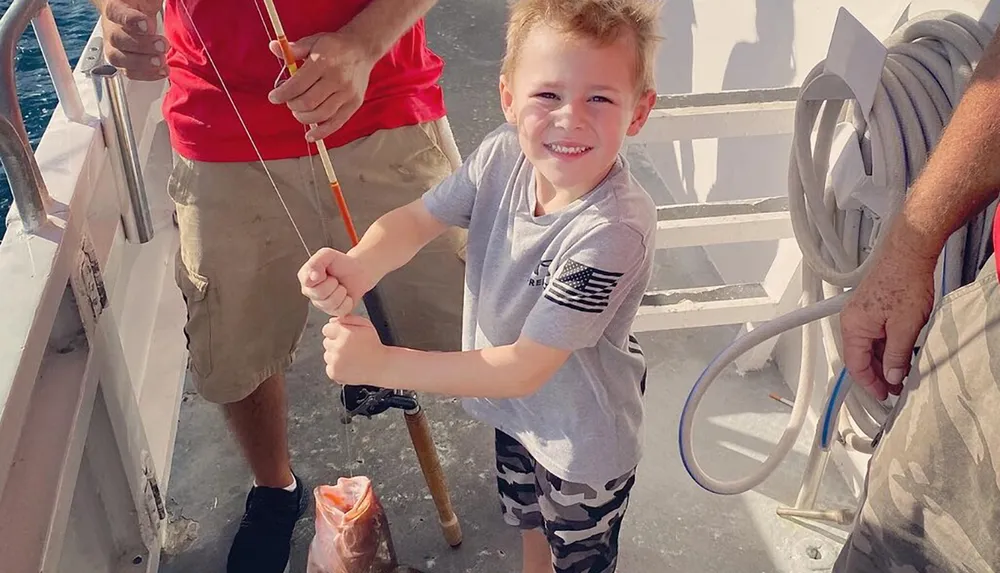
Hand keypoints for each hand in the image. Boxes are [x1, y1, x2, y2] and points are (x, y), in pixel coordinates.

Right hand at [99, 0, 166, 79]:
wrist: (134, 8)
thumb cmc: (141, 2)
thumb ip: (151, 0)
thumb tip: (158, 2)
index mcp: (116, 6)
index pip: (115, 12)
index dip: (129, 20)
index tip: (146, 24)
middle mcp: (111, 27)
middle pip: (117, 38)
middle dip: (141, 45)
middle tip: (162, 46)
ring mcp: (114, 45)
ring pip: (118, 58)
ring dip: (141, 63)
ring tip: (161, 62)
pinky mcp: (123, 60)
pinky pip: (128, 71)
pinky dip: (146, 74)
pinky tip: (161, 71)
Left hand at [267, 32, 376, 141]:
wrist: (362, 50)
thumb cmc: (334, 47)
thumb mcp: (313, 42)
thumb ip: (294, 49)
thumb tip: (274, 47)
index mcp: (324, 61)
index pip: (298, 85)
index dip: (282, 94)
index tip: (274, 97)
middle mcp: (337, 78)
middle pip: (308, 102)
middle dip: (292, 105)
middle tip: (289, 101)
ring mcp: (347, 93)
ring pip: (320, 115)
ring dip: (303, 117)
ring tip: (299, 111)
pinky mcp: (354, 104)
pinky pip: (336, 123)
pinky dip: (321, 132)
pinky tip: (310, 135)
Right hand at [298, 248, 372, 315]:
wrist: (358, 272)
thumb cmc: (342, 264)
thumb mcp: (328, 255)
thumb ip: (317, 261)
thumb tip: (312, 276)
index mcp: (305, 277)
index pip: (308, 282)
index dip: (321, 277)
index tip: (326, 272)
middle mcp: (310, 292)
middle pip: (320, 294)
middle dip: (333, 284)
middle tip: (335, 279)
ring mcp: (321, 304)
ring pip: (331, 303)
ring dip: (341, 292)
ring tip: (340, 286)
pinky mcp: (333, 312)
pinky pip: (340, 311)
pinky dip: (348, 302)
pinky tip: (345, 296)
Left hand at [322, 315, 386, 385]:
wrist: (381, 366)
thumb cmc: (374, 346)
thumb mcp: (366, 325)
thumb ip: (348, 319)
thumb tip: (332, 321)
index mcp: (344, 334)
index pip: (327, 329)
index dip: (336, 332)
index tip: (344, 336)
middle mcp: (338, 348)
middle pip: (326, 342)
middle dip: (336, 343)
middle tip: (351, 347)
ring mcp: (335, 362)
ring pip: (327, 355)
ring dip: (336, 355)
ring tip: (351, 357)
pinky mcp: (334, 373)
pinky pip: (329, 367)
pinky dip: (337, 367)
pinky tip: (349, 365)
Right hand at [840, 238, 935, 400]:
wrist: (908, 254)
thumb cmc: (904, 282)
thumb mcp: (904, 328)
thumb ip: (896, 356)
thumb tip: (891, 375)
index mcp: (853, 327)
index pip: (855, 366)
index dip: (870, 384)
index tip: (883, 394)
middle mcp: (851, 320)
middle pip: (859, 357)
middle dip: (876, 374)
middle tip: (895, 387)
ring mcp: (859, 313)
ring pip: (867, 346)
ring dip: (881, 360)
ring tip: (900, 371)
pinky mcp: (869, 307)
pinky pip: (872, 334)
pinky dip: (883, 346)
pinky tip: (898, 351)